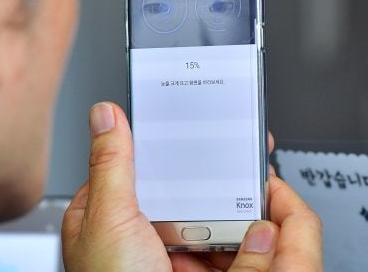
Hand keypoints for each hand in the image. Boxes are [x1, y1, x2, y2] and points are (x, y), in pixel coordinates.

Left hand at [62, 102, 322, 270]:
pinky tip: (262, 231)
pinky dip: (253, 241)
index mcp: (110, 212)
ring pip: (218, 217)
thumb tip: (105, 114)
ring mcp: (175, 254)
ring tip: (262, 194)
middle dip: (220, 177)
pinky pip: (237, 248)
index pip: (145, 163)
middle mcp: (144, 232)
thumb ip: (111, 165)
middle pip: (189, 188)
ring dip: (243, 208)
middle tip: (246, 161)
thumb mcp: (107, 219)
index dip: (173, 144)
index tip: (203, 128)